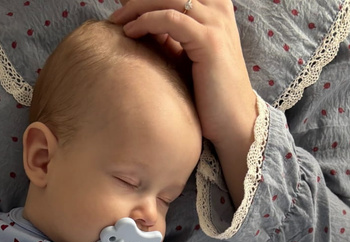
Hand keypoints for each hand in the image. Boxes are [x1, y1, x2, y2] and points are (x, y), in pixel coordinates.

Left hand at [110, 0, 257, 201]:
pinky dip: (147, 22)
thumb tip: (143, 24)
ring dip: (138, 7)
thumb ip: (172, 36)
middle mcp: (218, 10)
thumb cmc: (209, 95)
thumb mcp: (188, 56)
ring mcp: (215, 24)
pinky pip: (171, 19)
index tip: (126, 6)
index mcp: (216, 8)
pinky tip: (130, 32)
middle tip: (116, 13)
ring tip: (117, 22)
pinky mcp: (209, 42)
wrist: (233, 122)